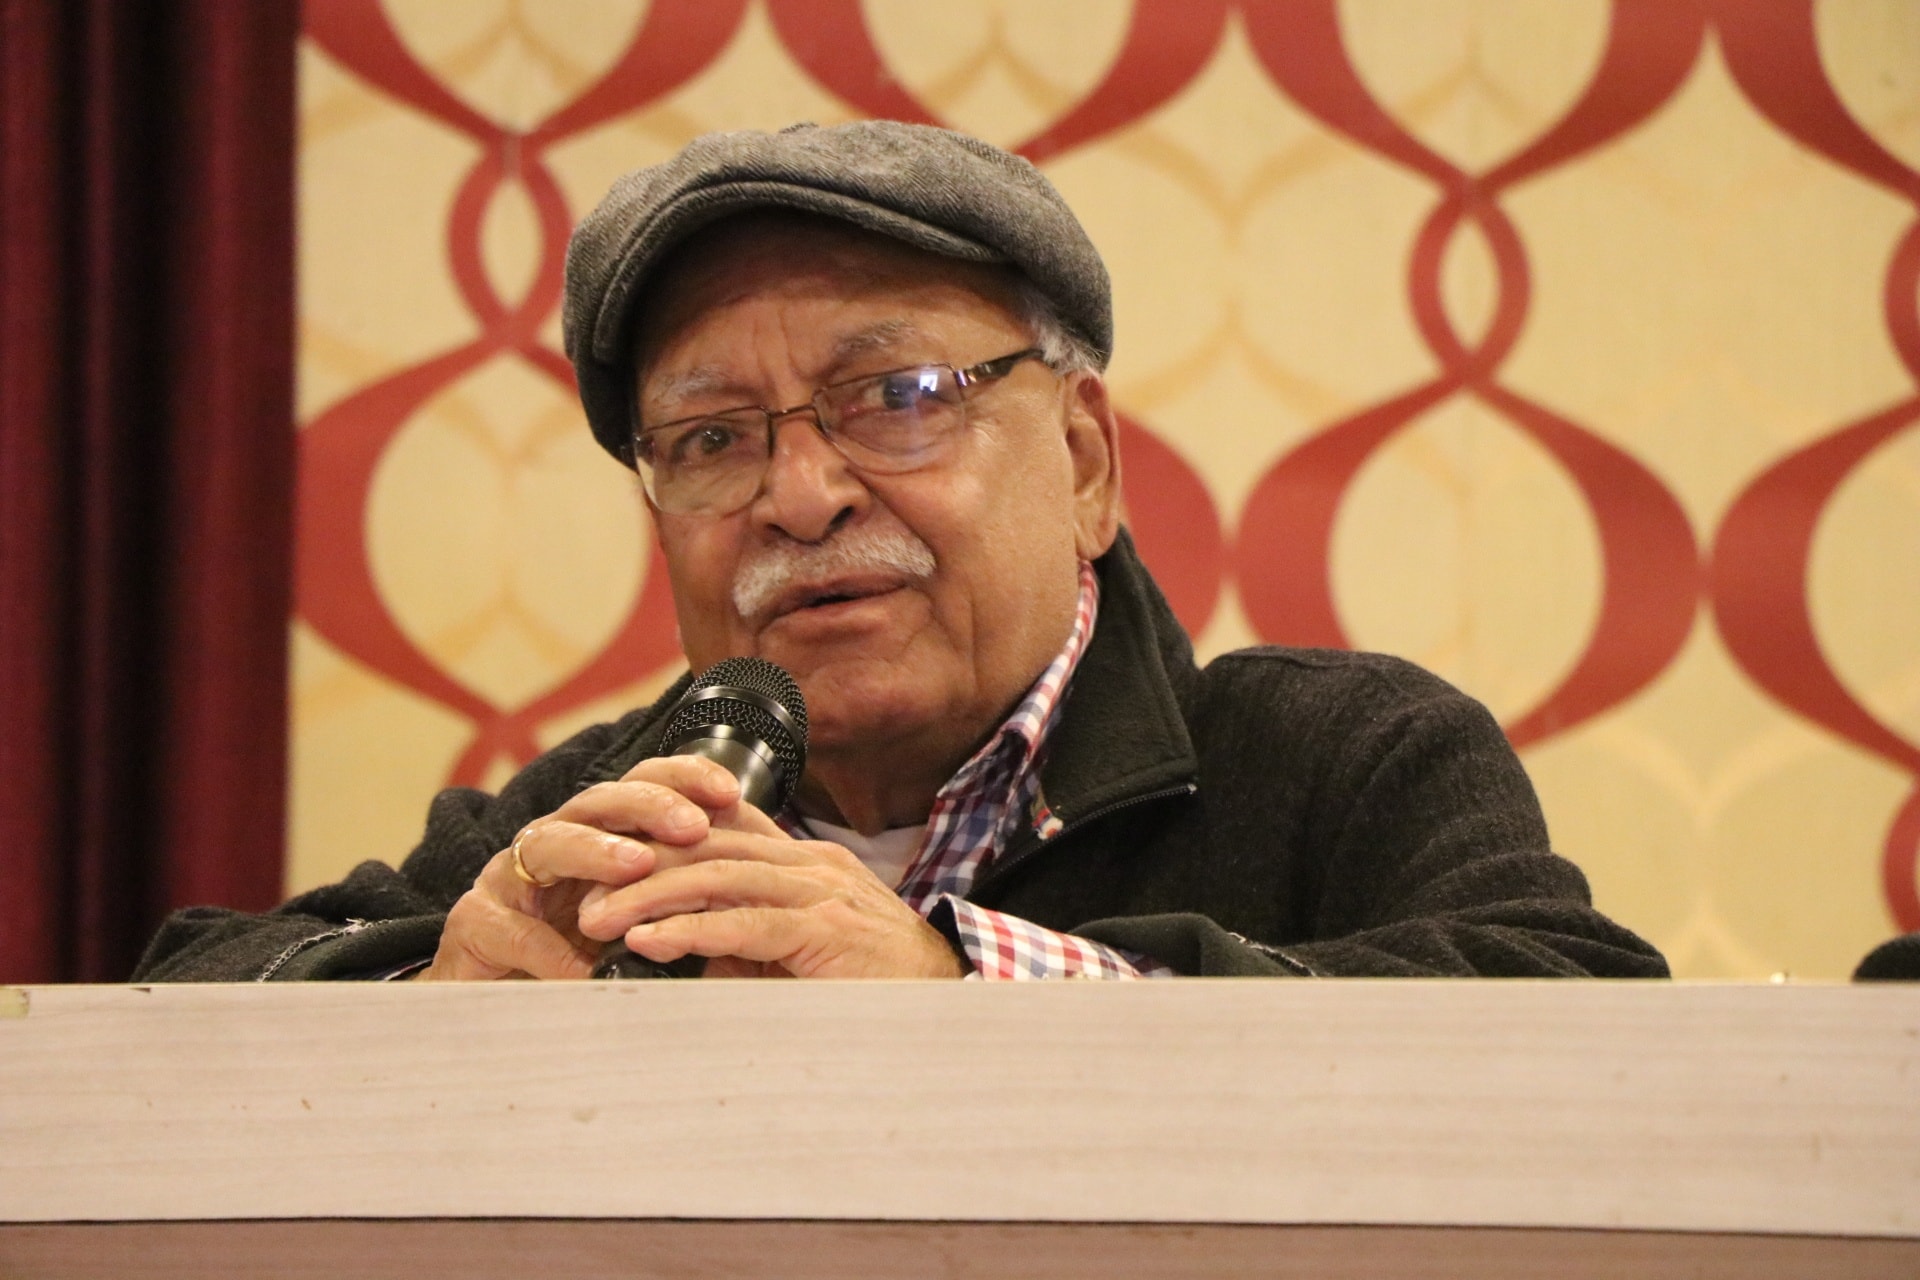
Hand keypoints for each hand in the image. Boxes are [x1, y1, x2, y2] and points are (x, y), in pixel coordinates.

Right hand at [417, 757, 738, 980]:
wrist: (498, 1010)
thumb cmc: (581, 958)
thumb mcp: (641, 924)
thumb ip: (684, 900)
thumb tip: (756, 882)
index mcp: (598, 834)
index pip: (642, 785)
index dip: (684, 778)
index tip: (730, 792)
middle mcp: (553, 842)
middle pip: (598, 802)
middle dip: (647, 806)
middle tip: (691, 825)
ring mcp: (509, 879)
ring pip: (549, 844)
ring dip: (595, 852)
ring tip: (638, 867)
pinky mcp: (475, 924)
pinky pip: (512, 929)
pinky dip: (549, 951)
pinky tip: (583, 969)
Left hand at [575, 797, 966, 979]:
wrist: (951, 1007)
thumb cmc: (876, 987)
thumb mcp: (800, 953)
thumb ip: (745, 941)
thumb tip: (678, 952)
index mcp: (807, 862)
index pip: (724, 827)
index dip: (663, 834)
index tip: (608, 855)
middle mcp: (813, 864)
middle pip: (710, 845)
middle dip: (640, 865)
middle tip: (585, 893)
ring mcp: (823, 892)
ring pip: (720, 875)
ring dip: (652, 896)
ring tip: (601, 917)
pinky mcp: (827, 931)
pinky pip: (747, 922)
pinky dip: (692, 930)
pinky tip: (650, 940)